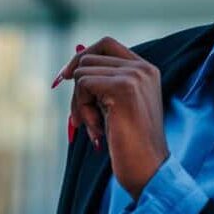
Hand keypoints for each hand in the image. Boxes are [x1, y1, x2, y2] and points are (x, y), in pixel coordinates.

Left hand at [53, 37, 169, 197]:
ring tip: (95, 126)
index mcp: (146, 70)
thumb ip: (101, 83)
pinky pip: (83, 83)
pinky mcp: (123, 87)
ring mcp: (135, 76)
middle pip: (88, 58)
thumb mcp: (115, 106)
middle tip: (83, 117)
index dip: (81, 57)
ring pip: (82, 72)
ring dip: (80, 102)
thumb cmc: (129, 145)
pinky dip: (82, 108)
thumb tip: (72, 65)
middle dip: (78, 89)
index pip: (106, 44)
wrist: (147, 169)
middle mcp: (143, 68)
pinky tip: (96, 129)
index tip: (66, 77)